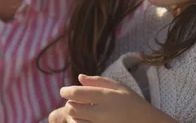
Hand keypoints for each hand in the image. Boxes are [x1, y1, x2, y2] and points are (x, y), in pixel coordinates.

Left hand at [58, 74, 176, 122]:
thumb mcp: (118, 86)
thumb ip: (97, 81)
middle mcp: (101, 113)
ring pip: (74, 120)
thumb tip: (79, 77)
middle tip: (76, 100)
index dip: (65, 91)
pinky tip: (87, 119)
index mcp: (106, 97)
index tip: (64, 91)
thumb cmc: (132, 102)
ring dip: (74, 114)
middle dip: (70, 103)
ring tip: (83, 111)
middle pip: (72, 108)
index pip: (76, 93)